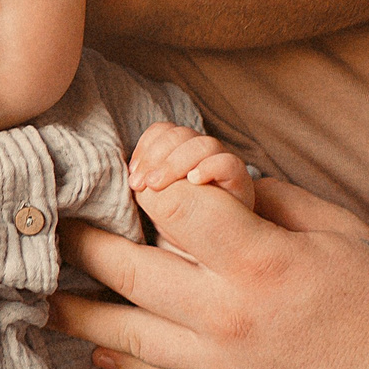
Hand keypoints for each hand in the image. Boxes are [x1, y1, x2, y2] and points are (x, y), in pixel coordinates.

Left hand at [48, 175, 368, 368]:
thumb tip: (205, 178)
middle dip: (80, 239)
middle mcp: (228, 315)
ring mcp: (220, 366)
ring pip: (122, 331)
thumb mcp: (330, 223)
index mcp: (260, 259)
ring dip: (72, 308)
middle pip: (126, 267)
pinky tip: (88, 344)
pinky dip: (115, 359)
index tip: (135, 176)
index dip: (149, 184)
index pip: (173, 206)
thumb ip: (262, 197)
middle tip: (45, 221)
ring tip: (34, 291)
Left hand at [127, 121, 253, 212]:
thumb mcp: (159, 200)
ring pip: (202, 144)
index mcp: (182, 149)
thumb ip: (146, 184)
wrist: (223, 238)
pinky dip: (207, 168)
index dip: (146, 147)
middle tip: (142, 184)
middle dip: (155, 157)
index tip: (134, 174)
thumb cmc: (187, 218)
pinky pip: (227, 163)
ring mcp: (222, 162)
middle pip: (179, 134)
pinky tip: (193, 181)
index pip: (163, 130)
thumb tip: (129, 177)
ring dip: (175, 163)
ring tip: (158, 185)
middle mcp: (203, 151)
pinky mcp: (239, 178)